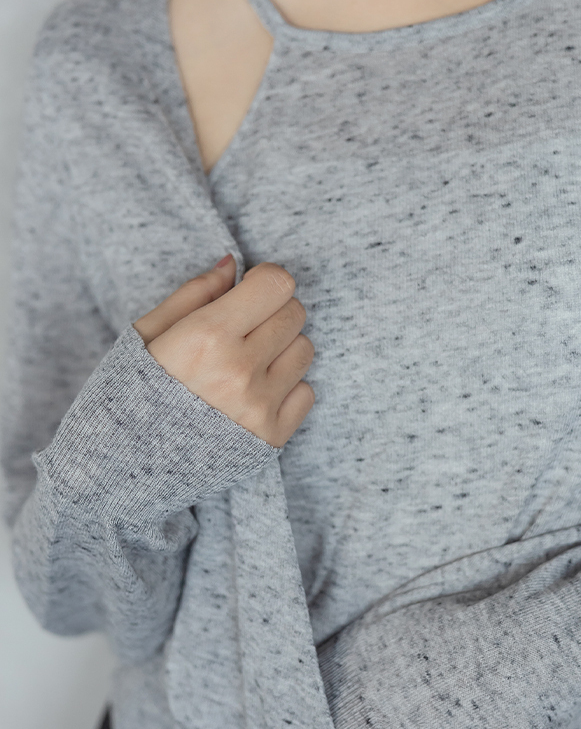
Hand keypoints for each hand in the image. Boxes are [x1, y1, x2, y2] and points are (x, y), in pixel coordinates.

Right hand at [133, 255, 314, 446]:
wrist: (126, 466)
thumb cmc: (132, 393)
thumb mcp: (147, 334)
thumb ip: (194, 293)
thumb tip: (233, 263)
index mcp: (206, 336)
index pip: (276, 284)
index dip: (266, 281)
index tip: (251, 291)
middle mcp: (239, 370)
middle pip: (295, 314)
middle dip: (274, 312)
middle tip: (246, 329)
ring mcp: (259, 406)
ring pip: (305, 350)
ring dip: (283, 349)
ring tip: (248, 363)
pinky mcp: (273, 436)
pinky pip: (306, 392)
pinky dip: (286, 389)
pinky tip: (253, 394)